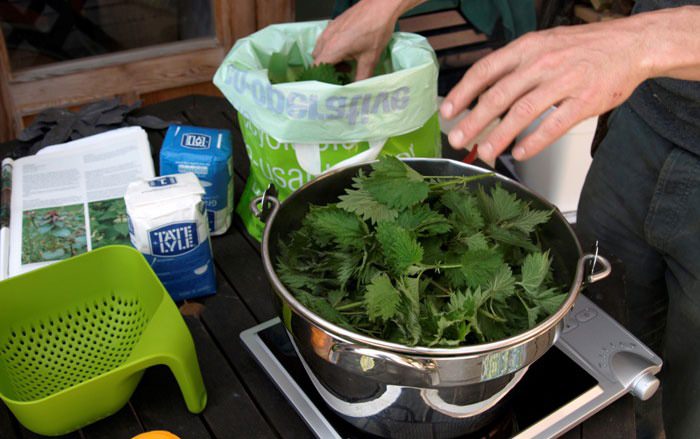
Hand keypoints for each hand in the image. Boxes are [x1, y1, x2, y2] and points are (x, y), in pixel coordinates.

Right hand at [313, 0, 420, 79]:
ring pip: (321, 52)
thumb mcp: (370, 59)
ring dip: (330, 61)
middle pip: (317, 62)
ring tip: (346, 66)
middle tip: (342, 78)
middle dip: (327, 72)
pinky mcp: (333, 25)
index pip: (317, 70)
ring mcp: (328, 31)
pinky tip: (347, 53)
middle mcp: (325, 39)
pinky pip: (326, 42)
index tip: (331, 88)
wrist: (380, 6)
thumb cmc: (376, 30)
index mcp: (332, 49)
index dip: (322, 81)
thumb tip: (356, 91)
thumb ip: (361, 77)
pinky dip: (332, 51)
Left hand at [440, 17, 652, 161]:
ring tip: (485, 152)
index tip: (448, 112)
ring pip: (523, 112)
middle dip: (474, 121)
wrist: (631, 44)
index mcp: (527, 47)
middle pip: (499, 95)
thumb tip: (482, 92)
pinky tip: (520, 153)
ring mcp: (564, 81)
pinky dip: (534, 141)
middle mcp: (542, 62)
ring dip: (500, 136)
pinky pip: (554, 125)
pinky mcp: (585, 100)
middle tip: (458, 139)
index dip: (463, 93)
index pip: (485, 70)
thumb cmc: (583, 48)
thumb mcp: (542, 45)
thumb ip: (514, 66)